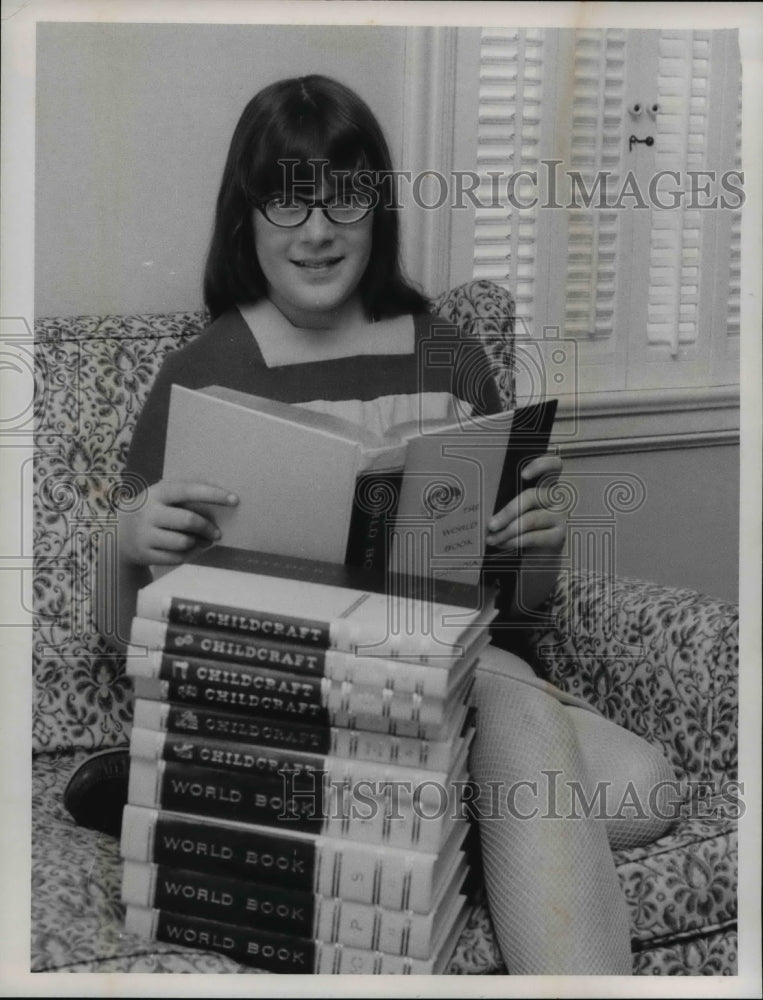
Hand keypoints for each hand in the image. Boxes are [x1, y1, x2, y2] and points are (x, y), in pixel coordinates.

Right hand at [118, 479, 238, 566]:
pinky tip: (189, 550)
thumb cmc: (151, 510)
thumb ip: (185, 495)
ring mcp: (145, 535)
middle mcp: (149, 513)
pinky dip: (187, 555)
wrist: (115, 532)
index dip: (214, 494)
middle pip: (188, 520)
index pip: (189, 490)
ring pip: (183, 542)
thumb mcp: (160, 496)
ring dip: (198, 543)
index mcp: (157, 493)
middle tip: (217, 533)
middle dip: (207, 527)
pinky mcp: (144, 554)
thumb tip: (223, 500)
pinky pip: (175, 558)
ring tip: (204, 542)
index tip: (235, 500)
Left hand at [486, 453, 565, 554]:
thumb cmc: (524, 522)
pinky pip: (534, 537)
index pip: (554, 465)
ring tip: (492, 538)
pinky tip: (503, 544)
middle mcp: (559, 497)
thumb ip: (511, 495)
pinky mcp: (559, 535)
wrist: (538, 551)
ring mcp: (561, 516)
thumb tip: (489, 500)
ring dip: (507, 531)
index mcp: (548, 482)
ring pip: (530, 520)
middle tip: (491, 524)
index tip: (523, 475)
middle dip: (507, 512)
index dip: (541, 465)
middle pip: (532, 497)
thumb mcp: (520, 507)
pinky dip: (515, 541)